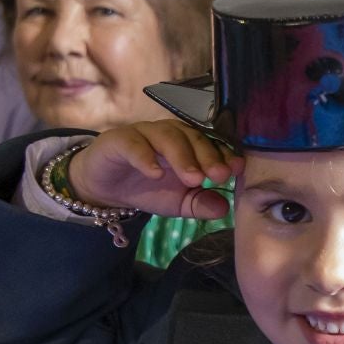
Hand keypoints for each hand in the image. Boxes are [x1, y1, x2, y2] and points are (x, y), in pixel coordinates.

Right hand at [66, 120, 238, 219]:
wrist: (107, 188)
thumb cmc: (149, 188)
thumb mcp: (178, 203)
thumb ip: (200, 204)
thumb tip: (224, 209)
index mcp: (189, 144)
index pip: (211, 144)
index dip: (225, 154)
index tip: (236, 170)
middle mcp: (170, 133)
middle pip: (193, 136)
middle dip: (208, 156)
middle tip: (218, 175)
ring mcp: (145, 133)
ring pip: (167, 136)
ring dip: (182, 156)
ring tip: (193, 178)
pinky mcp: (120, 139)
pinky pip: (134, 144)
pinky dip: (146, 157)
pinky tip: (156, 173)